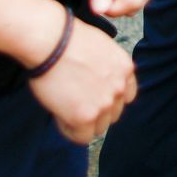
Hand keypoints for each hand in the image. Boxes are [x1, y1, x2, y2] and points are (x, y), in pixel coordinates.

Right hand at [27, 7, 137, 142]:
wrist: (50, 40)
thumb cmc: (66, 39)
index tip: (92, 95)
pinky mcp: (86, 116)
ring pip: (98, 128)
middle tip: (74, 101)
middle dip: (95, 111)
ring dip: (82, 121)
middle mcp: (120, 87)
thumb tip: (98, 84)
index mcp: (126, 68)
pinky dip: (69, 129)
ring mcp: (105, 103)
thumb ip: (107, 69)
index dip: (108, 98)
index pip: (126, 96)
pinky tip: (58, 114)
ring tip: (64, 105)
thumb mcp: (100, 48)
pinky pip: (81, 137)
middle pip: (113, 114)